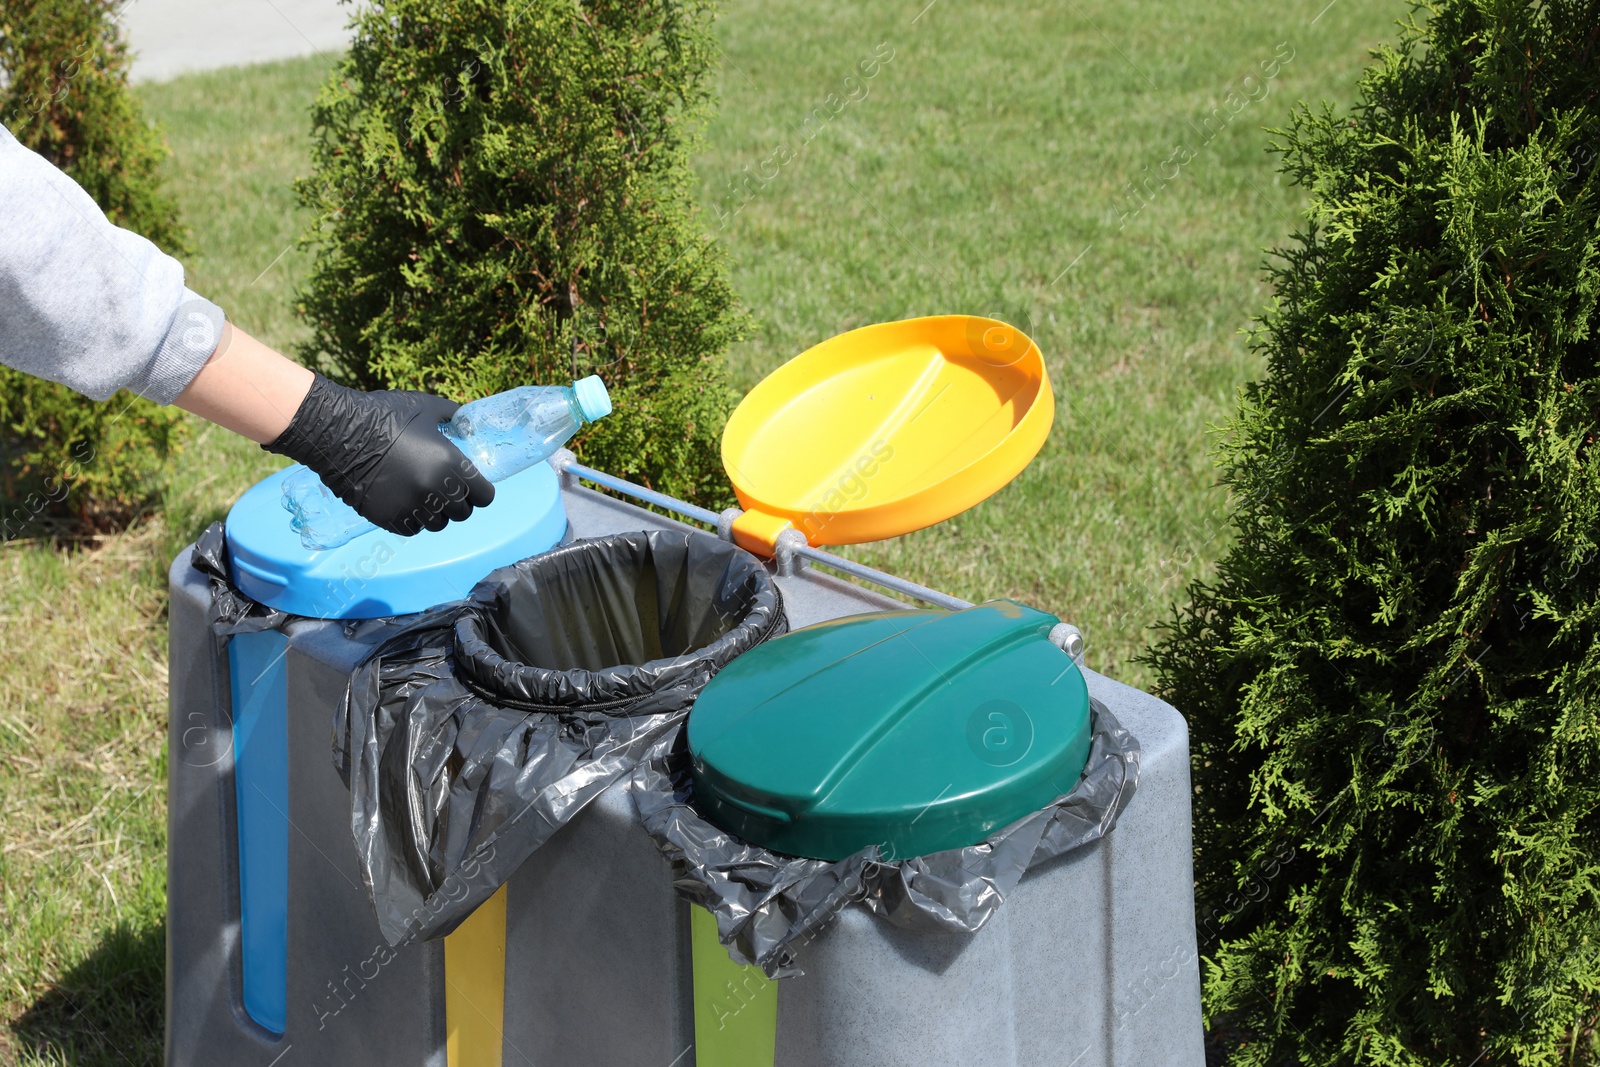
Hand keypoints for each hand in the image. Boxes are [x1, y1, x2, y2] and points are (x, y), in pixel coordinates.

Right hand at [264, 374, 494, 534]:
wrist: (340, 433)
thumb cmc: (384, 415)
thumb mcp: (425, 407)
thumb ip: (452, 415)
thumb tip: (464, 421)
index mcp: (452, 464)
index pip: (485, 496)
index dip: (480, 492)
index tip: (471, 487)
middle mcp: (436, 491)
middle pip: (463, 513)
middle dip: (457, 502)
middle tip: (445, 490)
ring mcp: (412, 507)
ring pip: (438, 524)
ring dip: (435, 514)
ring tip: (423, 497)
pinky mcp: (389, 518)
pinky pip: (412, 529)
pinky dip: (412, 520)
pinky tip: (405, 503)